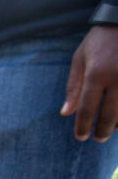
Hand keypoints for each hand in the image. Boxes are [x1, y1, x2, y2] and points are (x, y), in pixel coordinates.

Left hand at [61, 25, 117, 141]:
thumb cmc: (99, 40)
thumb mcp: (80, 59)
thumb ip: (73, 87)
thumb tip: (66, 113)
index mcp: (96, 74)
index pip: (88, 108)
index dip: (83, 126)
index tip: (81, 137)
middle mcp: (117, 78)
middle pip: (110, 114)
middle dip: (103, 130)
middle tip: (98, 138)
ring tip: (113, 130)